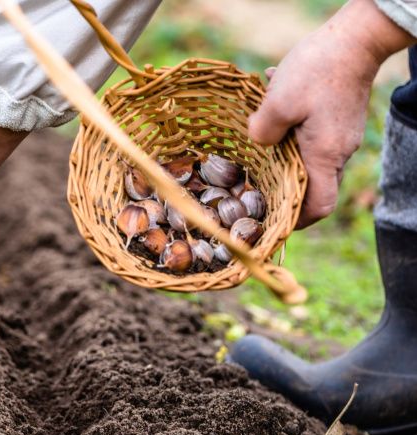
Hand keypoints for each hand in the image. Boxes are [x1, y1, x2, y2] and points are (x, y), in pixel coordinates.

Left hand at [248, 0, 413, 227]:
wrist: (355, 38)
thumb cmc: (318, 70)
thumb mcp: (278, 102)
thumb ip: (261, 131)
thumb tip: (256, 143)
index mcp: (324, 156)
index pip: (319, 206)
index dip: (297, 220)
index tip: (274, 220)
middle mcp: (338, 152)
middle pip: (312, 186)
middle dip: (284, 189)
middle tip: (255, 186)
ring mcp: (341, 136)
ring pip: (309, 158)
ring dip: (283, 153)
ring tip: (261, 137)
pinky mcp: (338, 120)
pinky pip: (312, 136)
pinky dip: (291, 131)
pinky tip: (273, 106)